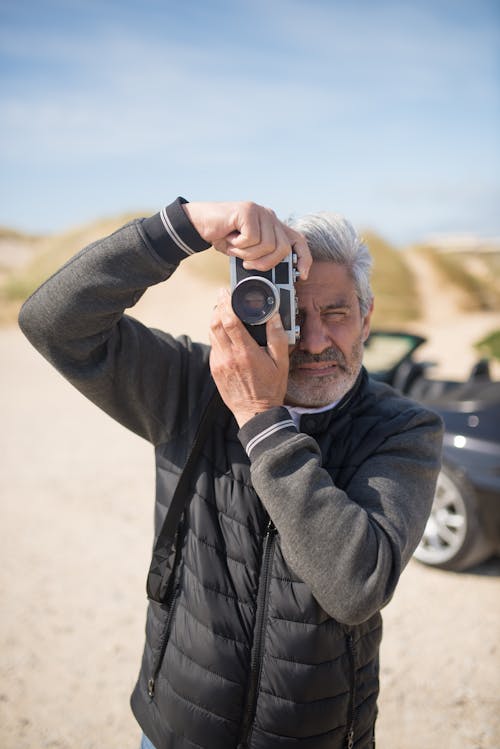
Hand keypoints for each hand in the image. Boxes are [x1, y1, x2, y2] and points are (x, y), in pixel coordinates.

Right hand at [183, 200, 310, 279]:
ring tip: (235, 247)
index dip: (304, 258)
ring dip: (247, 254)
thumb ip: (261, 257)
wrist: (199, 223)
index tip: (301, 275)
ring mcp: (260, 212)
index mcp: (273, 226)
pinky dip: (238, 245)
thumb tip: (275, 274)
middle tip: (248, 264)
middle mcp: (270, 217)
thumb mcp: (246, 251)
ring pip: (267, 245)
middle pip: (283, 248)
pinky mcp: (248, 210)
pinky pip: (251, 238)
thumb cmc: (223, 237)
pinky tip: (230, 237)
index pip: (298, 241)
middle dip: (266, 263)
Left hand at [209, 289, 288, 426]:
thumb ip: (277, 337)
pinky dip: (217, 334)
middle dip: (218, 307)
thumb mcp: (281, 363)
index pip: (229, 321)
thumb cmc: (271, 388)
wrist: (255, 413)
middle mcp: (228, 357)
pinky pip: (213, 346)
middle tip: (223, 297)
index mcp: (246, 352)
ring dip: (215, 319)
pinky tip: (225, 332)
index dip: (225, 303)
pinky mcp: (214, 369)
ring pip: (211, 333)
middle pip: (215, 323)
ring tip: (224, 311)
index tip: (226, 292)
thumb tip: (274, 316)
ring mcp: (219, 363)